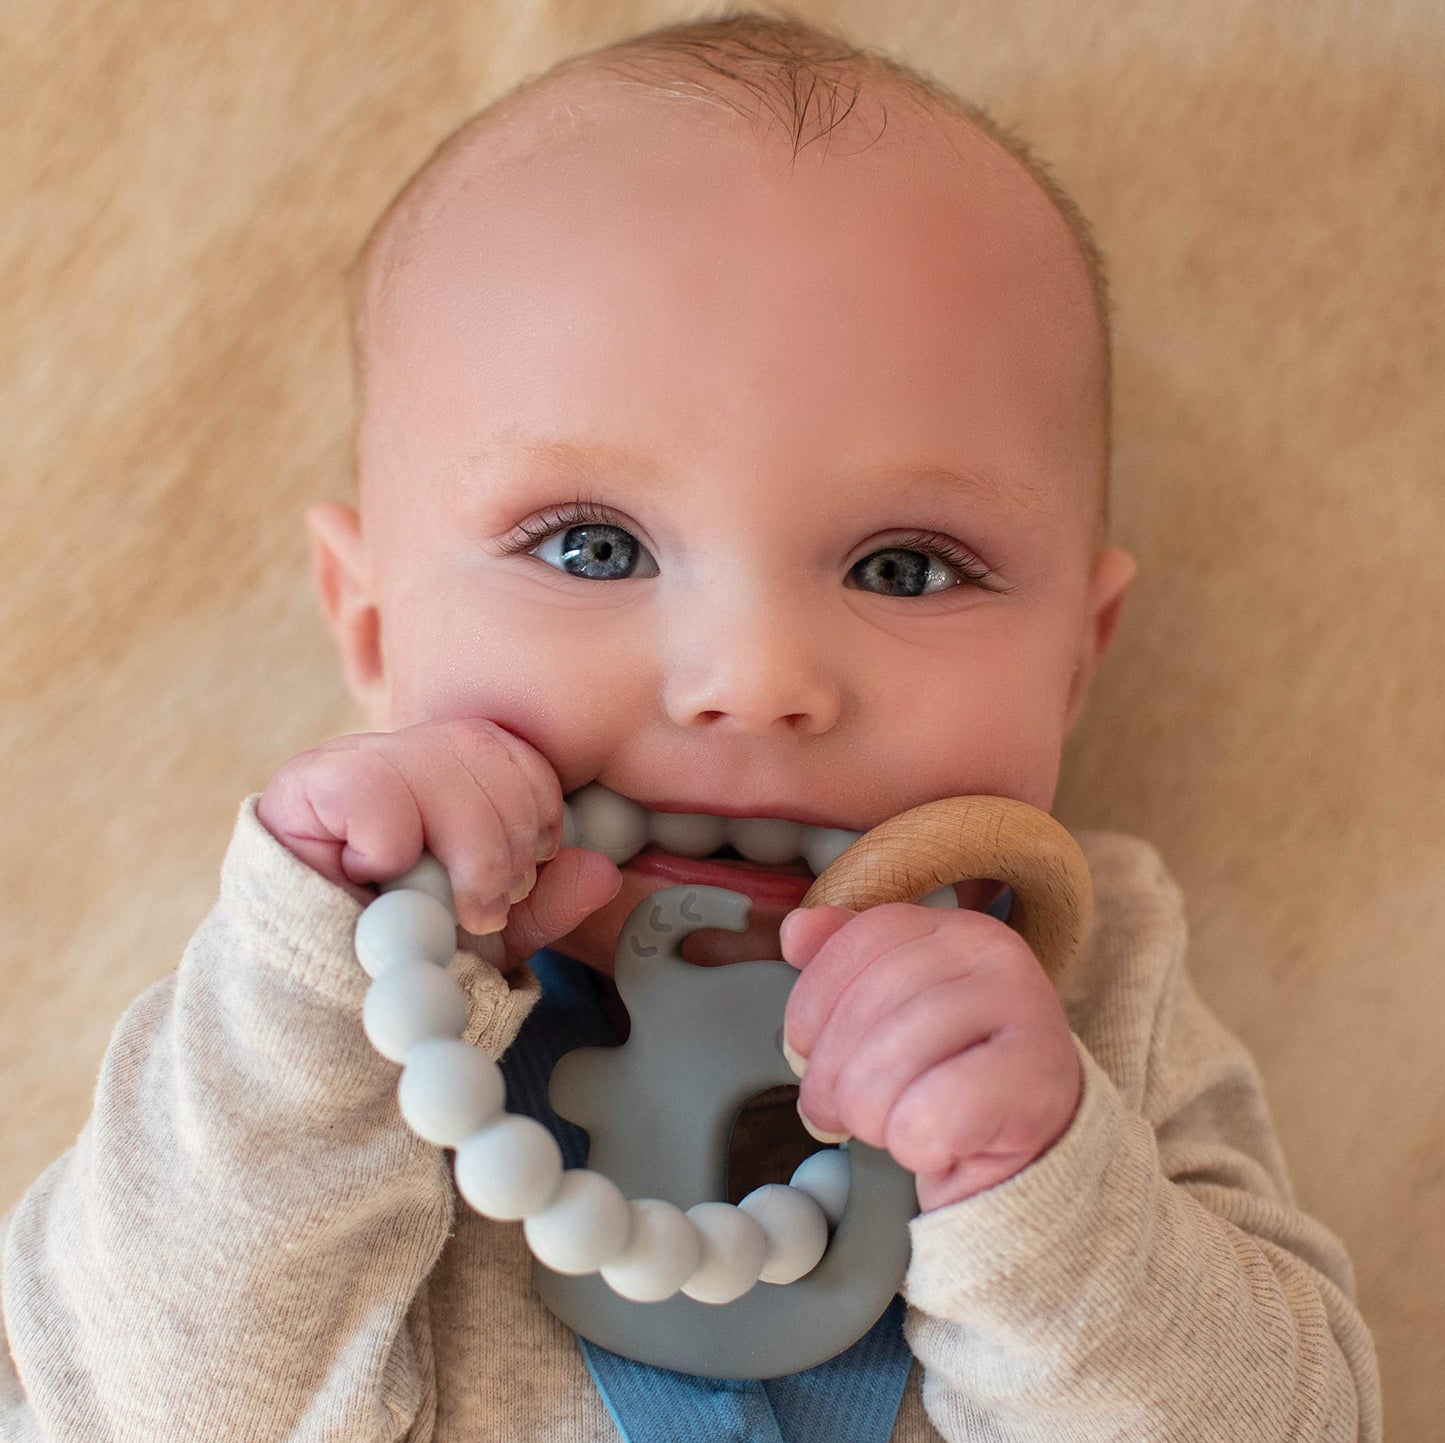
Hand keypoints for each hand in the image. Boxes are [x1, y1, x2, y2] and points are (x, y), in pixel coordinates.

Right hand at [256, 718, 621, 972]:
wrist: (317, 1007)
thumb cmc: (403, 958)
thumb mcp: (490, 934)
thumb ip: (546, 900)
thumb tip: (604, 872)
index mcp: (444, 771)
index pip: (509, 747)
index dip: (536, 805)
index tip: (528, 873)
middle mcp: (396, 754)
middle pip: (477, 746)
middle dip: (506, 836)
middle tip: (489, 905)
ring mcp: (345, 763)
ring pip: (435, 761)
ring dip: (465, 849)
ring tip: (454, 911)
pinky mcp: (301, 789)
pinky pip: (373, 788)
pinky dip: (393, 845)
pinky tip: (381, 880)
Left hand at [779, 902, 1082, 1209]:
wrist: (1030, 1149)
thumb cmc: (949, 1073)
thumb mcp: (892, 1008)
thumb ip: (842, 961)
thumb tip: (794, 931)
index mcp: (955, 927)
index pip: (860, 940)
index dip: (812, 1000)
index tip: (803, 1047)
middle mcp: (996, 952)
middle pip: (872, 1001)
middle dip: (831, 1070)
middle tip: (829, 1111)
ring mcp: (1025, 1009)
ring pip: (896, 1058)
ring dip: (868, 1111)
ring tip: (880, 1128)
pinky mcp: (1038, 1081)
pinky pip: (935, 1114)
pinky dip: (914, 1144)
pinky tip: (928, 1147)